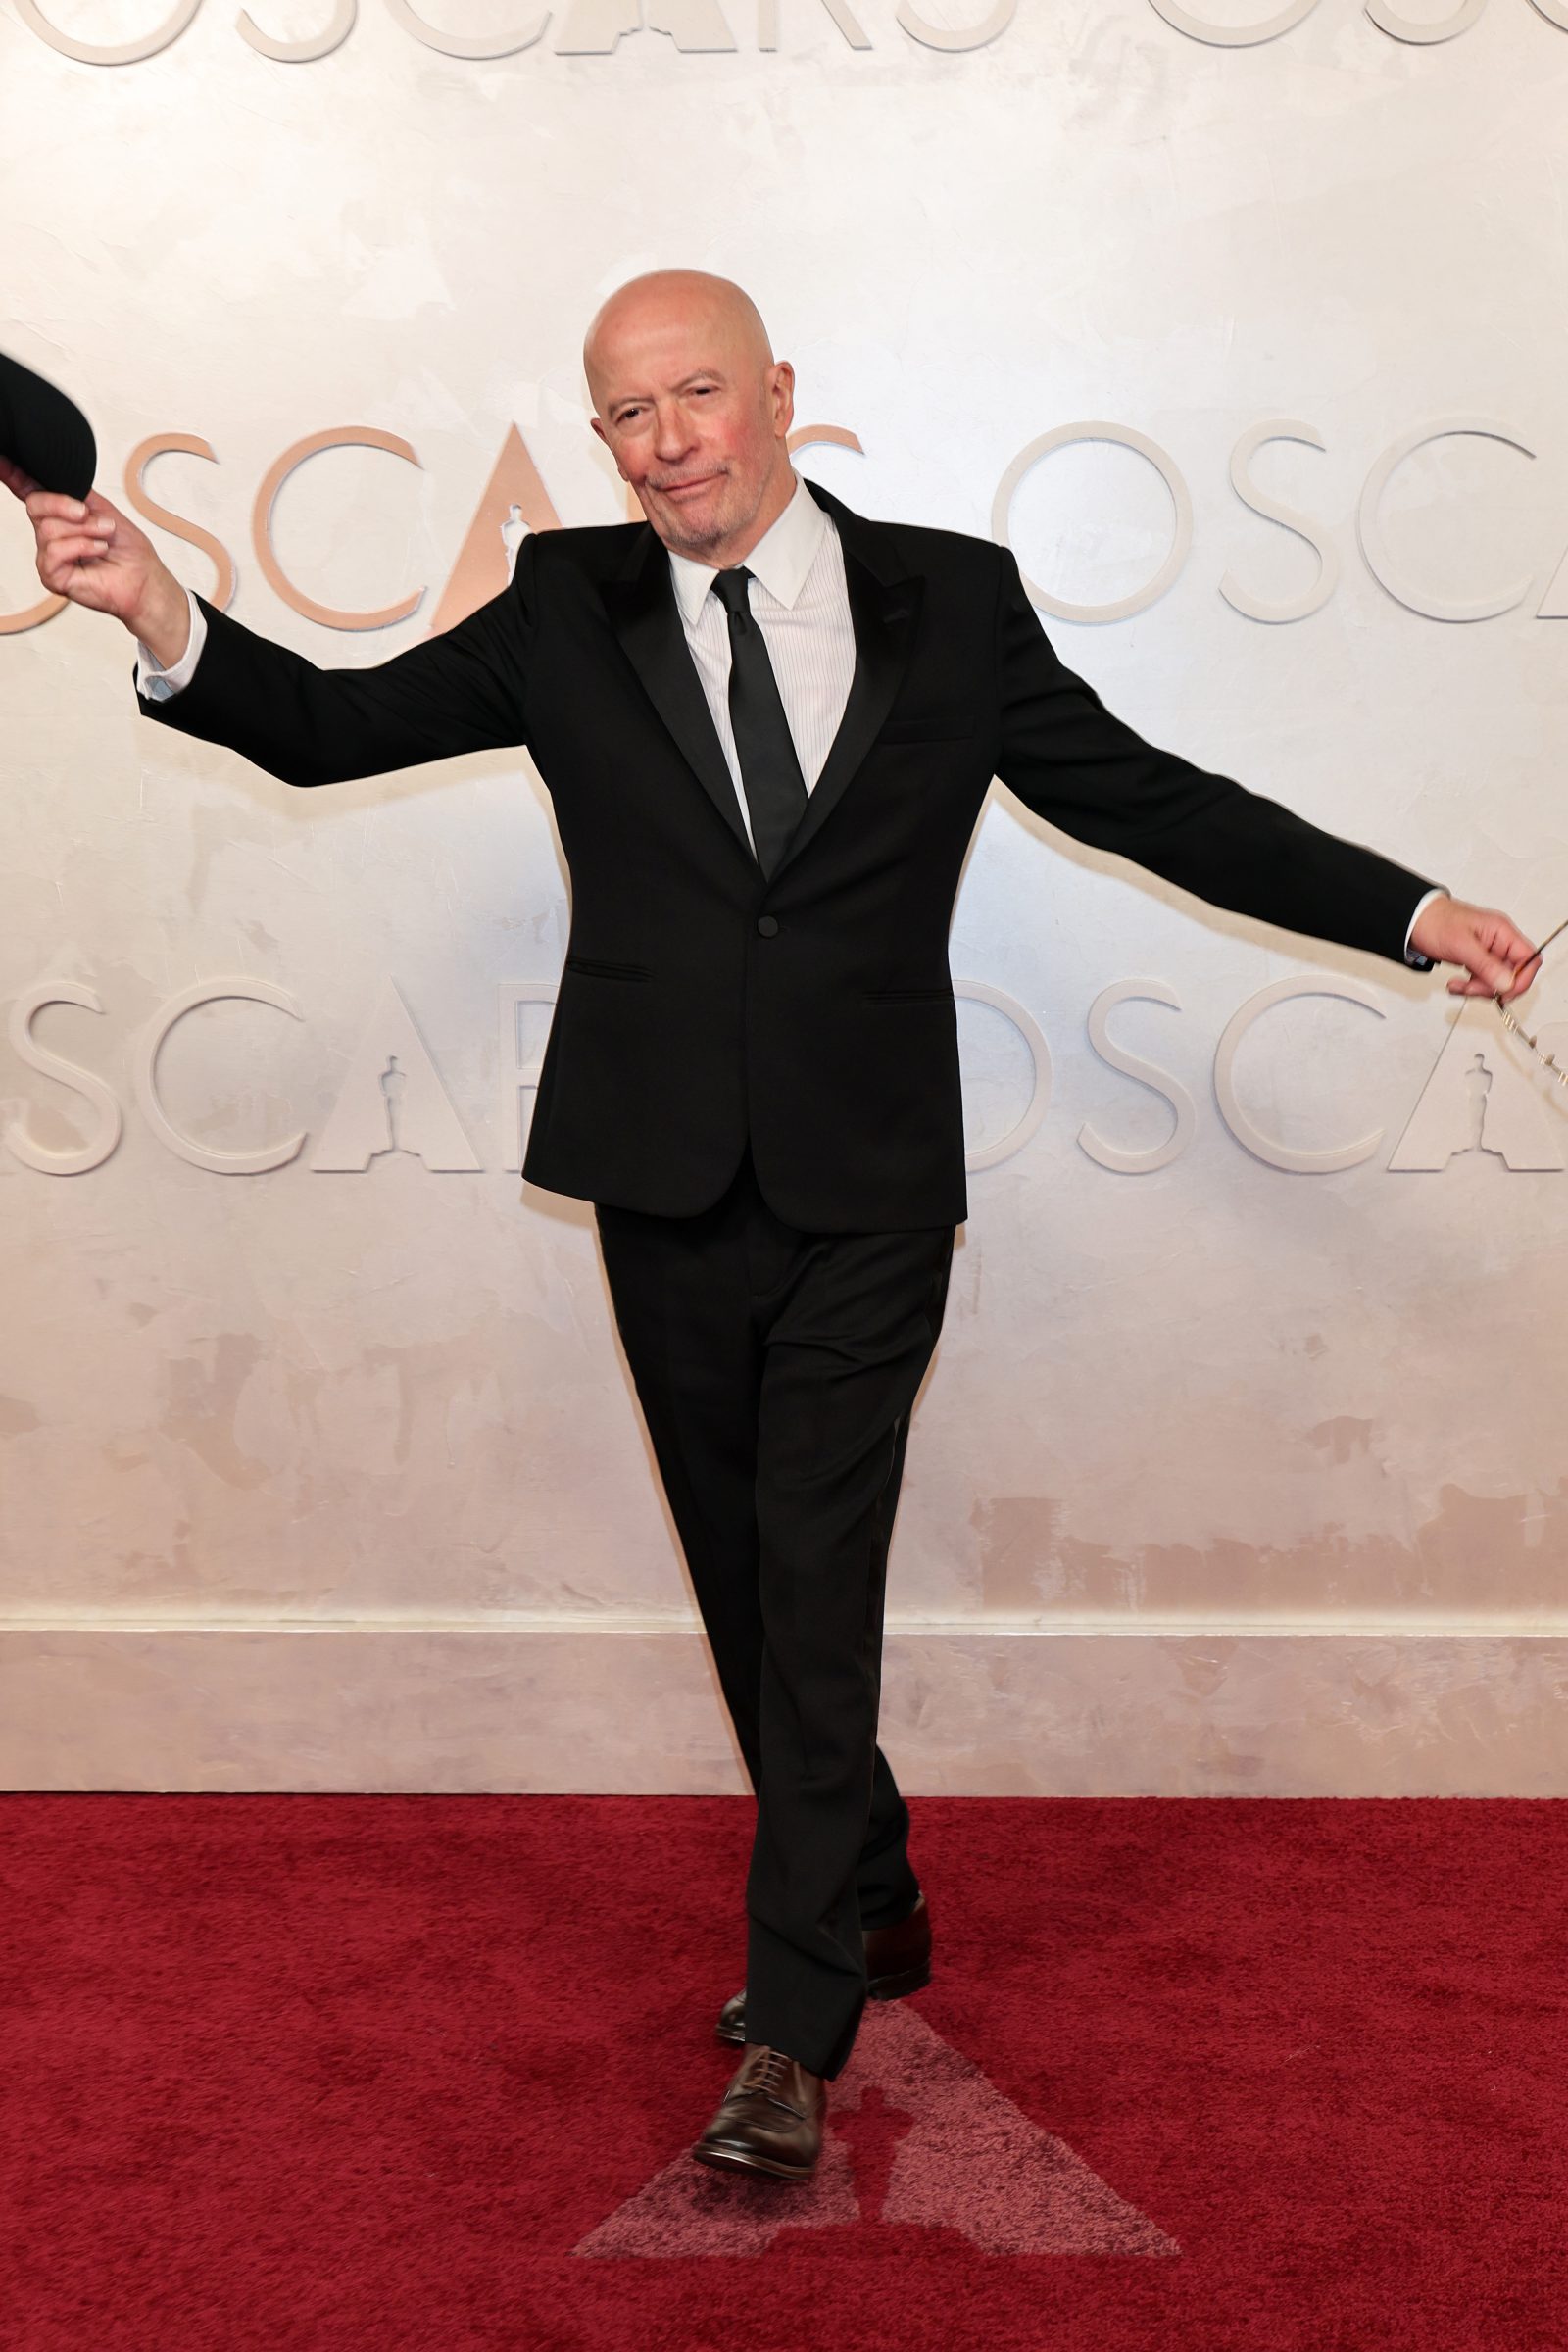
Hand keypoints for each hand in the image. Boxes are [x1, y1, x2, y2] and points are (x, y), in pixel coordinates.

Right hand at [2, 461, 187, 659]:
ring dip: (84, 530)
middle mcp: (50, 533)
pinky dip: (81, 546)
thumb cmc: (128, 550)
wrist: (143, 578)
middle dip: (65, 505)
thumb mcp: (103, 508)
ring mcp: (49, 555)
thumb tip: (56, 477)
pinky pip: (54, 551)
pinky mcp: (52, 575)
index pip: (28, 490)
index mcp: (59, 513)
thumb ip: (77, 493)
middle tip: (88, 515)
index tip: (1, 460)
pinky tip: (96, 551)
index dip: (12, 473)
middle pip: (35, 503)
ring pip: (48, 529)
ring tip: (102, 539)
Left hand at [1410, 896, 1540, 1000]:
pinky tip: (1456, 985)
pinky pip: (1483, 980)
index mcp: (1502, 932)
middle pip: (1513, 974)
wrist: (1414, 921)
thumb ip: (1486, 965)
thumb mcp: (1461, 945)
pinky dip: (1470, 987)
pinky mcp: (1477, 960)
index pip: (1529, 959)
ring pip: (1497, 981)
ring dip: (1478, 989)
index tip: (1504, 991)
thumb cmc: (1436, 922)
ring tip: (1458, 986)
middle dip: (1493, 987)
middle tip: (1472, 989)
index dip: (1521, 978)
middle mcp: (1499, 942)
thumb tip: (1507, 983)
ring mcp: (1488, 952)